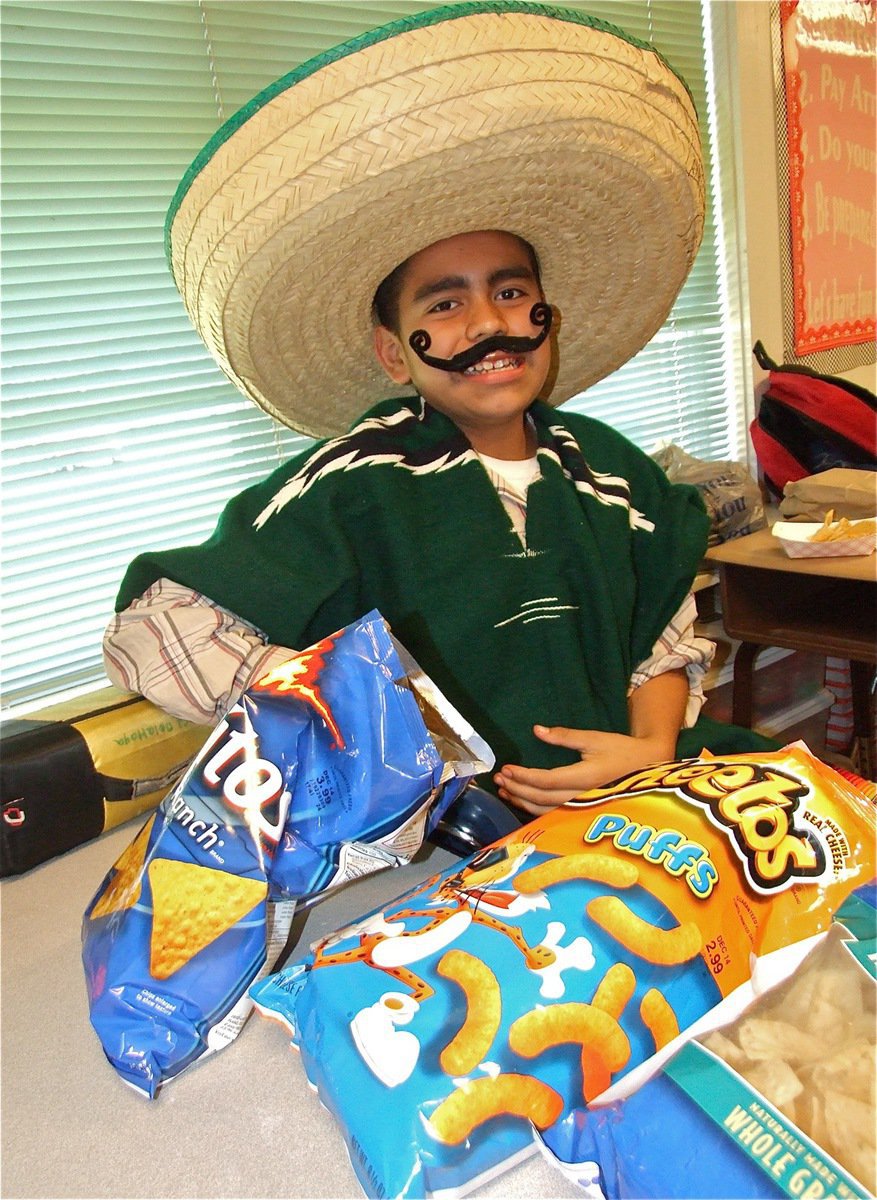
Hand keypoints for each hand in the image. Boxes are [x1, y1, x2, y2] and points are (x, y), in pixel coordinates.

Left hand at [494, 724, 675, 815]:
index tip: (507, 768)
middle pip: (541, 799)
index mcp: (584, 778)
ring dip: (522, 801)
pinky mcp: (582, 811)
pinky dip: (534, 808)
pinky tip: (523, 800)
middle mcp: (581, 797)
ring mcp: (582, 808)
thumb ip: (565, 736)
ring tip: (505, 790)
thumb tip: (537, 730)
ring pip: (546, 811)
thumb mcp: (594, 739)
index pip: (546, 780)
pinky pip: (553, 813)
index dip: (523, 776)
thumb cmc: (622, 751)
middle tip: (499, 778)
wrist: (649, 767)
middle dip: (517, 789)